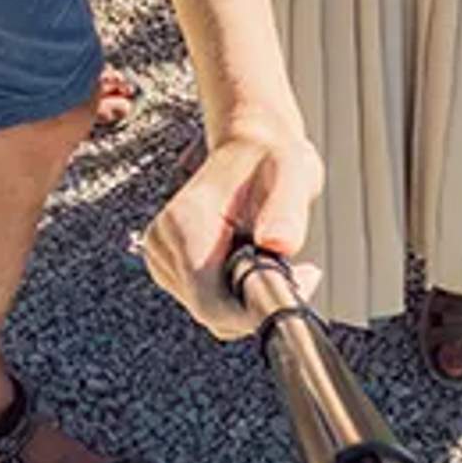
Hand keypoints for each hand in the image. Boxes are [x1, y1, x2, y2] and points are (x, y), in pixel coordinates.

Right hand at [139, 123, 325, 338]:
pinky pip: (208, 304)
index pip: (208, 301)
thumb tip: (279, 244)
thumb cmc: (269, 159)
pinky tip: (254, 263)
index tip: (294, 286)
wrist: (251, 149)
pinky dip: (237, 296)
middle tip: (297, 270)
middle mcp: (164, 242)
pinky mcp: (170, 268)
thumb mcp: (292, 173)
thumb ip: (286, 211)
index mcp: (185, 221)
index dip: (252, 312)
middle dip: (256, 303)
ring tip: (273, 258)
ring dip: (248, 299)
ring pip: (211, 313)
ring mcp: (163, 257)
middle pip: (211, 312)